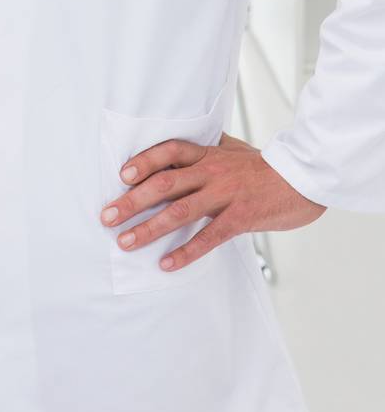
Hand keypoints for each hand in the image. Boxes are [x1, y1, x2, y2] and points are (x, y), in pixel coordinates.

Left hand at [100, 130, 325, 273]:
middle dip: (132, 201)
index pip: (169, 152)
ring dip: (149, 229)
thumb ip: (206, 150)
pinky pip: (208, 237)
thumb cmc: (265, 167)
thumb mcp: (233, 150)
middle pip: (164, 184)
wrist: (304, 179)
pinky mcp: (241, 218)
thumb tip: (179, 148)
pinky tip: (167, 263)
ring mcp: (226, 195)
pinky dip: (186, 251)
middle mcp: (212, 172)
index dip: (144, 161)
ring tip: (126, 242)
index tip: (121, 175)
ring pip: (179, 212)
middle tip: (107, 217)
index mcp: (209, 154)